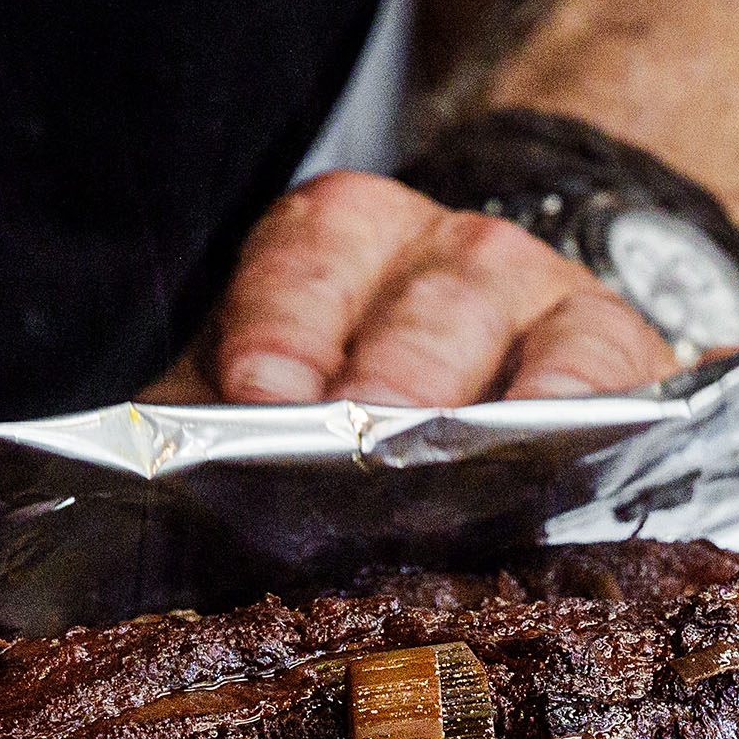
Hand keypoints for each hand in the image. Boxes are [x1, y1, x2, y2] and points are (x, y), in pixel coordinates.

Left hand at [155, 171, 679, 408]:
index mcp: (339, 242)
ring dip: (482, 398)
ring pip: (509, 325)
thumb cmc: (358, 396)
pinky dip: (600, 401)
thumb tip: (125, 496)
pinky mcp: (614, 347)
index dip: (284, 325)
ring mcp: (537, 291)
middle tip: (362, 441)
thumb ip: (201, 428)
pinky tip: (584, 441)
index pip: (306, 260)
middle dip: (389, 378)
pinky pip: (611, 364)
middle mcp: (443, 250)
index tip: (263, 394)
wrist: (494, 376)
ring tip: (464, 457)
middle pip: (418, 304)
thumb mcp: (269, 394)